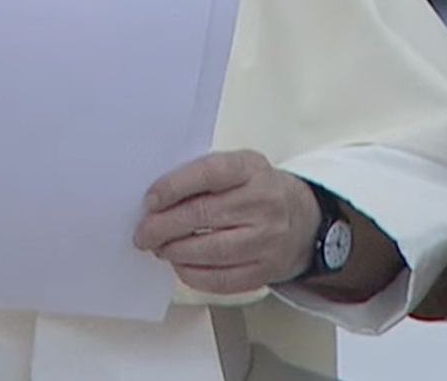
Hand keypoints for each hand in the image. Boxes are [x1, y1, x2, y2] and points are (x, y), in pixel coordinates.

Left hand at [133, 150, 319, 294]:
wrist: (304, 219)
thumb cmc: (257, 190)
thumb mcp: (239, 168)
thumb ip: (203, 177)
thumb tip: (156, 200)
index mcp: (252, 168)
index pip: (209, 174)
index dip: (174, 187)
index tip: (149, 201)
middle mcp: (263, 202)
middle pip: (204, 215)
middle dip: (164, 226)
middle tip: (143, 234)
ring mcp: (267, 239)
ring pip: (211, 251)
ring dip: (176, 252)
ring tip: (159, 249)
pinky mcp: (266, 270)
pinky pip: (222, 279)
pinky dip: (193, 274)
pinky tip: (180, 265)